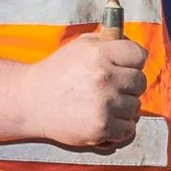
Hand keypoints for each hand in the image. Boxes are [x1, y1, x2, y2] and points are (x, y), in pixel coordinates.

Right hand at [24, 34, 147, 147]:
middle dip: (129, 85)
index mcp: (99, 54)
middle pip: (140, 82)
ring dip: (123, 107)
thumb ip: (110, 42)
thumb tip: (138, 49)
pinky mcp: (100, 127)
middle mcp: (103, 77)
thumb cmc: (58, 72)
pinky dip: (119, 127)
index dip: (134, 61)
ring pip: (135, 106)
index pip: (139, 55)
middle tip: (110, 88)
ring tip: (103, 104)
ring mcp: (103, 104)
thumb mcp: (81, 46)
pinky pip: (128, 128)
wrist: (29, 102)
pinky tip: (104, 119)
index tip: (124, 67)